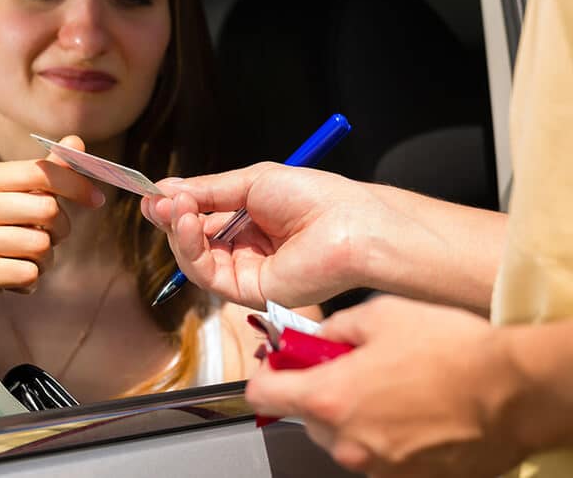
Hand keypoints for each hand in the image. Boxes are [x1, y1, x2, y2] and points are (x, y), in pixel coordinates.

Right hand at [0, 136, 104, 337]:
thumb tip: (76, 141)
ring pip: (41, 245)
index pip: (40, 171)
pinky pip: (29, 274)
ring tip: (26, 261)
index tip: (98, 200)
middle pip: (47, 209)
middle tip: (49, 239)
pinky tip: (13, 280)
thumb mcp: (19, 201)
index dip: (76, 185)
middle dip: (61, 229)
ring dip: (46, 260)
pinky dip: (31, 281)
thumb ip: (47, 172)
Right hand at [142, 163, 396, 308]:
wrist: (349, 224)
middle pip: (194, 241)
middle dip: (172, 219)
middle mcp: (245, 249)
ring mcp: (246, 272)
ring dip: (179, 233)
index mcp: (249, 222)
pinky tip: (189, 224)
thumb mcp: (252, 183)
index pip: (202, 219)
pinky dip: (191, 250)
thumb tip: (165, 189)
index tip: (153, 194)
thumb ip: (207, 191)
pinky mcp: (248, 293)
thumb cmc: (314, 197)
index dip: (177, 208)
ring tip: (175, 209)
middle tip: (158, 201)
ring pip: (195, 260)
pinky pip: (208, 275)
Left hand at [245, 295, 527, 476]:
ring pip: (340, 437)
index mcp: (329, 397)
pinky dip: (380, 433)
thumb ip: (334, 328)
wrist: (514, 392)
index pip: (263, 394)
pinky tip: (410, 409)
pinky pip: (375, 454)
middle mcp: (346, 439)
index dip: (266, 375)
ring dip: (351, 413)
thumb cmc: (452, 351)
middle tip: (347, 366)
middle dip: (318, 390)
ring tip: (389, 386)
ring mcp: (376, 465)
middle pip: (305, 416)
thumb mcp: (382, 315)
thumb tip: (318, 337)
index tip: (278, 364)